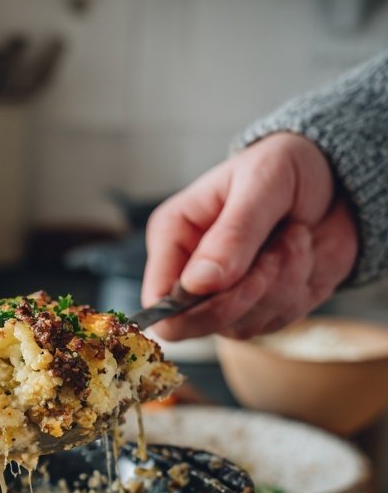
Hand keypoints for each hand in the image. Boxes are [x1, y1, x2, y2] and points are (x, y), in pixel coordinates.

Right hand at [141, 132, 358, 339]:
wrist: (335, 179)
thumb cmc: (286, 167)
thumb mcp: (263, 181)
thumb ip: (232, 234)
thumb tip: (197, 283)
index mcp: (174, 238)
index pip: (156, 299)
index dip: (187, 308)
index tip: (234, 281)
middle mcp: (190, 275)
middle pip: (195, 325)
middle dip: (246, 293)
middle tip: (277, 252)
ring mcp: (223, 298)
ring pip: (241, 325)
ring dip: (281, 284)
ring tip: (294, 237)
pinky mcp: (258, 309)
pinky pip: (275, 321)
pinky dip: (299, 288)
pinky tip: (301, 254)